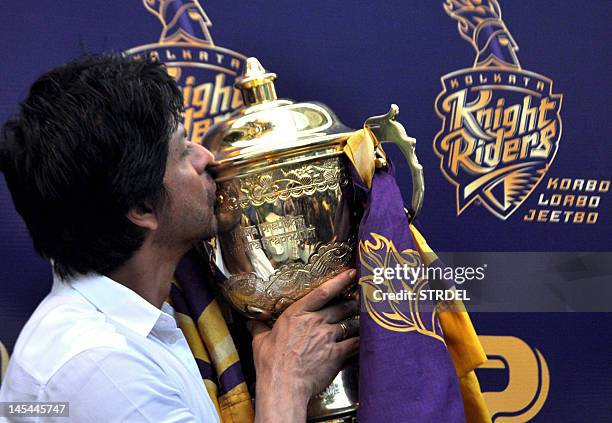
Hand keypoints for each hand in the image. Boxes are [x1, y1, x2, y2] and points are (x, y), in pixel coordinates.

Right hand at [249, 269, 359, 421]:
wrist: (283, 386)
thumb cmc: (270, 363)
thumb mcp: (260, 341)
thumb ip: (259, 328)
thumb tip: (252, 321)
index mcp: (297, 314)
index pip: (322, 292)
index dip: (339, 281)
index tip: (351, 273)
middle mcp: (315, 321)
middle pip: (341, 307)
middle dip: (351, 303)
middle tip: (358, 300)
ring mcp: (328, 337)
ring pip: (350, 323)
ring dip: (357, 322)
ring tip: (363, 320)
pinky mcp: (337, 353)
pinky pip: (355, 343)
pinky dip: (360, 341)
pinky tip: (364, 341)